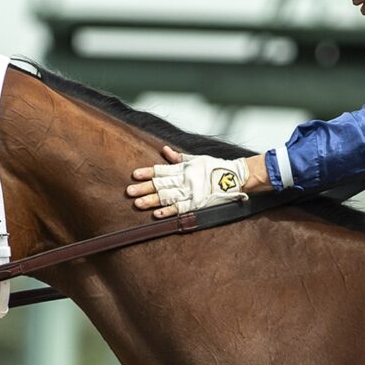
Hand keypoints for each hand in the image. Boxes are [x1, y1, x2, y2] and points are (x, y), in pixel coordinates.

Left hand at [126, 146, 249, 217]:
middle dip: (144, 188)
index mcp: (184, 168)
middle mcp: (185, 180)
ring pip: (167, 196)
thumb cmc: (216, 167)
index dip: (147, 172)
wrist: (235, 177)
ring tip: (138, 203)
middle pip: (161, 184)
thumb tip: (165, 150)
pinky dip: (169, 211)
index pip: (162, 170)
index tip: (134, 175)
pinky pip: (181, 209)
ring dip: (152, 200)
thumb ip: (179, 157)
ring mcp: (191, 192)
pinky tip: (156, 214)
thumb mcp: (196, 158)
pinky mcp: (198, 204)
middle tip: (129, 191)